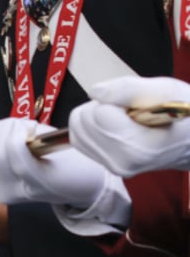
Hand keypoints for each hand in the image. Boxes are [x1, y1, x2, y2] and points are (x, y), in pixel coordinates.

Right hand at [0, 112, 107, 207]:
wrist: (88, 176)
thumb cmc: (54, 156)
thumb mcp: (15, 139)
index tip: (12, 130)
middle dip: (2, 127)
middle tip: (25, 130)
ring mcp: (13, 191)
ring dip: (15, 129)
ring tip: (33, 133)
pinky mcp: (34, 184)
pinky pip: (14, 151)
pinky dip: (24, 134)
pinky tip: (36, 135)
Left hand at [69, 76, 189, 175]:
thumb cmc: (186, 112)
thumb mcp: (167, 90)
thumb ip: (129, 89)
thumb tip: (94, 91)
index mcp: (138, 148)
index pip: (98, 113)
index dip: (115, 99)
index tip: (136, 105)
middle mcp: (121, 163)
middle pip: (83, 120)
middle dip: (103, 107)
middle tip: (132, 111)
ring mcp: (111, 167)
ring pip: (77, 128)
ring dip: (96, 115)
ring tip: (126, 118)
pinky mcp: (104, 164)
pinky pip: (79, 137)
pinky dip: (93, 126)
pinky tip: (117, 125)